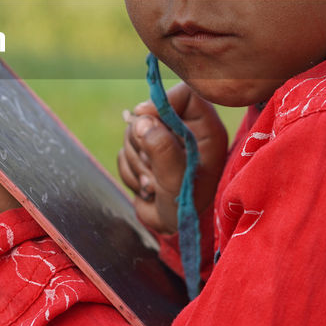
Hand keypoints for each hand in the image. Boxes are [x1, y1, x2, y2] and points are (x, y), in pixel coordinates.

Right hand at [116, 83, 227, 234]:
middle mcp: (182, 130)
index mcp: (203, 128)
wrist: (175, 232)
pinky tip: (147, 188)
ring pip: (132, 135)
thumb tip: (140, 120)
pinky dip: (130, 173)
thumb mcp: (179, 179)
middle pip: (149, 115)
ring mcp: (162, 142)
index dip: (161, 102)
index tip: (144, 118)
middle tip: (156, 171)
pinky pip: (123, 153)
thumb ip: (163, 148)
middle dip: (144, 146)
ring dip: (137, 165)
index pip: (184, 94)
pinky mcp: (144, 155)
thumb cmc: (187, 205)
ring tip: (155, 186)